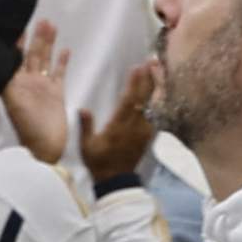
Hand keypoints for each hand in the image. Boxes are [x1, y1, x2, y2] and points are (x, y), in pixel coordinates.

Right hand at [81, 60, 165, 197]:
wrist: (116, 180)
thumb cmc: (99, 162)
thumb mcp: (87, 147)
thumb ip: (86, 127)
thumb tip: (83, 109)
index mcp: (119, 127)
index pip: (129, 101)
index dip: (134, 84)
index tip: (137, 68)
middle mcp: (135, 127)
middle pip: (145, 98)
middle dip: (149, 78)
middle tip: (152, 61)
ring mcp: (145, 130)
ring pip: (153, 104)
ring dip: (156, 85)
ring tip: (157, 69)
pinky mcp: (149, 133)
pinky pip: (156, 112)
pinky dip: (158, 98)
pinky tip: (158, 88)